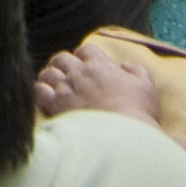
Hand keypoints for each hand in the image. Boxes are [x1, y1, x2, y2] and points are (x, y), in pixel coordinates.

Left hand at [34, 45, 162, 125]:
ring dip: (49, 76)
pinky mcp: (56, 106)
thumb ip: (136, 71)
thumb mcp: (146, 86)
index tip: (85, 64)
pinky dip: (39, 90)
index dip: (84, 55)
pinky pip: (39, 91)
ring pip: (48, 73)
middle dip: (62, 64)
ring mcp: (66, 88)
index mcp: (101, 65)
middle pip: (62, 58)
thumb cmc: (138, 112)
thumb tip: (125, 66)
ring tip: (52, 84)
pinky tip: (44, 96)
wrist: (123, 137)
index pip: (85, 49)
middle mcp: (80, 73)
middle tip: (65, 74)